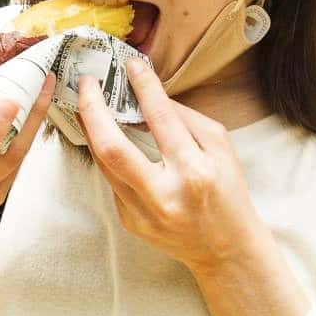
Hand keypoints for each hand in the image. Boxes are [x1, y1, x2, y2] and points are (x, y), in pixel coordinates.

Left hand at [77, 58, 264, 274]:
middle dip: (92, 109)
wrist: (225, 251)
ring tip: (87, 102)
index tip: (130, 64)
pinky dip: (107, 154)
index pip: (161, 119)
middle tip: (87, 82)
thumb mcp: (221, 149)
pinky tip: (105, 136)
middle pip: (112, 148)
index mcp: (194, 172)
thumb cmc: (228, 193)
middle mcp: (164, 195)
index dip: (142, 86)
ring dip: (91, 128)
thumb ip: (186, 119)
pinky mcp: (129, 222)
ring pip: (102, 163)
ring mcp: (142, 213)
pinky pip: (111, 179)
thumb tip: (149, 92)